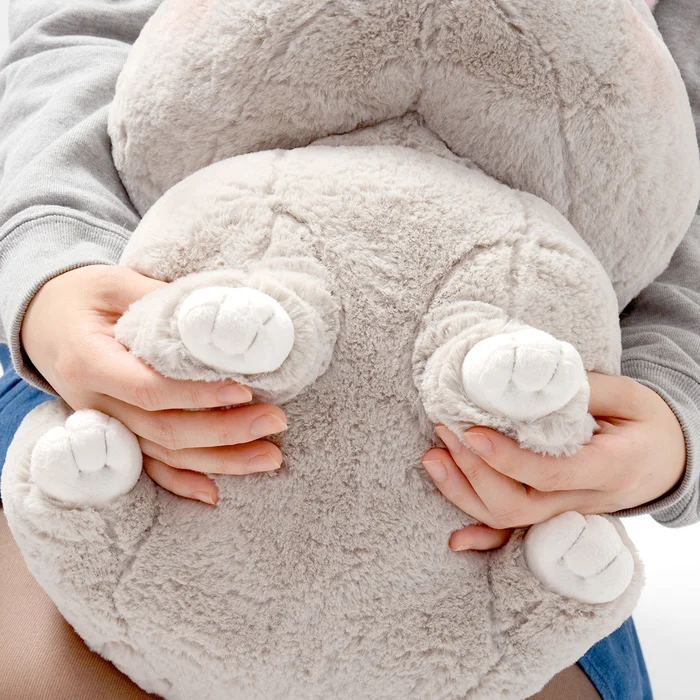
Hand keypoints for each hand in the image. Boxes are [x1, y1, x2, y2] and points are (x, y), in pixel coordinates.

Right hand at [21, 265, 286, 504]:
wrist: (45, 321)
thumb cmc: (83, 296)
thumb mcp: (117, 284)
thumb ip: (161, 299)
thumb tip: (220, 314)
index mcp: (89, 362)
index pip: (149, 389)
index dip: (199, 394)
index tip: (245, 389)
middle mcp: (94, 404)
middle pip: (164, 430)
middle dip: (225, 430)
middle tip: (275, 420)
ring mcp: (104, 427)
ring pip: (163, 455)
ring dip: (219, 461)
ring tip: (269, 457)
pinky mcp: (115, 436)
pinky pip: (147, 468)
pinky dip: (180, 482)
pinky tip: (215, 493)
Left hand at [422, 373, 685, 550]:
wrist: (668, 461)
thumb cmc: (647, 424)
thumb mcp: (629, 396)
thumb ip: (585, 388)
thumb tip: (532, 379)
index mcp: (609, 468)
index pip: (550, 473)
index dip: (506, 458)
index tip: (471, 431)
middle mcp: (585, 501)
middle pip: (520, 505)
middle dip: (473, 471)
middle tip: (446, 430)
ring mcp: (568, 515)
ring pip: (512, 521)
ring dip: (465, 493)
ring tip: (434, 457)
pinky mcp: (555, 518)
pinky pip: (519, 538)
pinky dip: (486, 539)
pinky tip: (457, 539)